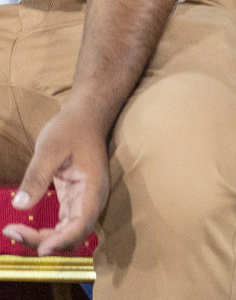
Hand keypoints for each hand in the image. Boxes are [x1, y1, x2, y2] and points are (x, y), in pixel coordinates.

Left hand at [3, 105, 108, 255]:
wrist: (87, 117)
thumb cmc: (71, 129)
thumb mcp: (49, 148)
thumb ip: (36, 177)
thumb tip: (19, 206)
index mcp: (93, 188)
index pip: (82, 224)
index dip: (63, 240)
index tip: (39, 249)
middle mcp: (93, 199)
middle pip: (74, 234)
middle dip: (45, 241)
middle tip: (12, 233)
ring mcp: (85, 201)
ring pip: (68, 232)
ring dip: (43, 238)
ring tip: (13, 232)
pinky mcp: (75, 200)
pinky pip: (63, 224)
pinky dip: (46, 231)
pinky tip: (23, 227)